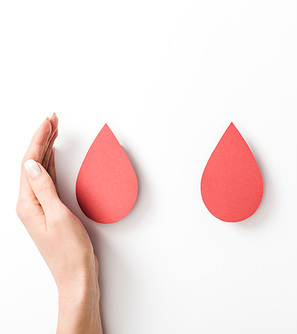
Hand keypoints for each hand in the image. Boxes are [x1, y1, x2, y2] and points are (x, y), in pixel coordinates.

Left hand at [16, 115, 101, 333]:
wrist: (76, 275)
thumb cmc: (69, 251)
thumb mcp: (58, 216)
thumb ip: (45, 188)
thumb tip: (31, 163)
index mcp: (28, 203)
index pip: (30, 163)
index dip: (39, 139)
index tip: (48, 122)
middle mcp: (30, 204)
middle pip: (33, 163)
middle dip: (42, 139)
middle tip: (53, 119)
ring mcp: (40, 207)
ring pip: (41, 170)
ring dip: (47, 150)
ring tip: (54, 130)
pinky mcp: (51, 211)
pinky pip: (48, 181)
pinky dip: (52, 165)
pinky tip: (54, 157)